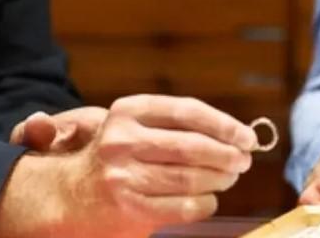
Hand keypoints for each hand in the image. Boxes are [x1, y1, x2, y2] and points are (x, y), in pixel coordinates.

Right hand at [0, 95, 256, 237]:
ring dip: (220, 179)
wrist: (72, 195)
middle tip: (244, 161)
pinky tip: (209, 199)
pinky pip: (184, 207)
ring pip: (191, 179)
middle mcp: (122, 141)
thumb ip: (178, 125)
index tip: (247, 136)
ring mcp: (124, 177)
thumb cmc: (119, 157)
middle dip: (227, 155)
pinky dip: (205, 204)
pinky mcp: (130, 209)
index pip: (187, 111)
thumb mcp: (135, 126)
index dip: (223, 123)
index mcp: (127, 111)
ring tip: (229, 178)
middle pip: (193, 146)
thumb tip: (237, 136)